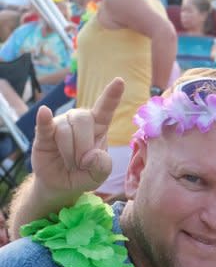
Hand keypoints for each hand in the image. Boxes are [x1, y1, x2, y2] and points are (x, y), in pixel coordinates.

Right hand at [31, 77, 122, 196]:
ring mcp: (60, 125)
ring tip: (70, 164)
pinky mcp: (43, 134)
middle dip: (84, 146)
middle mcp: (79, 121)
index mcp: (98, 126)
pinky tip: (44, 112)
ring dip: (70, 153)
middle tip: (82, 164)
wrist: (62, 185)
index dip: (111, 95)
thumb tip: (91, 155)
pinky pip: (45, 125)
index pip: (105, 108)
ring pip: (66, 131)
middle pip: (84, 120)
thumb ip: (103, 166)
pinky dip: (44, 120)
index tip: (119, 81)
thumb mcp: (100, 174)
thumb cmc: (85, 174)